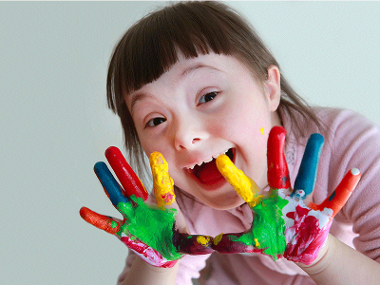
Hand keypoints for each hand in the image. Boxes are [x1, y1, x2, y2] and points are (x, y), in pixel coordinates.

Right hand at [80, 147, 212, 267]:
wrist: (162, 250)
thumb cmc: (176, 239)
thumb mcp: (187, 240)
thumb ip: (195, 241)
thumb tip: (210, 244)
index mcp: (163, 204)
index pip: (161, 186)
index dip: (158, 173)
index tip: (155, 156)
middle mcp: (145, 205)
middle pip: (132, 183)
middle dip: (121, 168)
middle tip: (110, 149)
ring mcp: (132, 216)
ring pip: (117, 196)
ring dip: (107, 183)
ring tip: (97, 166)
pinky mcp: (123, 229)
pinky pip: (108, 224)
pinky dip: (96, 219)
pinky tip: (83, 211)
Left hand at [212, 126, 360, 264]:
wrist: (298, 246)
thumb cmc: (275, 238)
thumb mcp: (254, 241)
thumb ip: (234, 241)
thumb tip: (212, 242)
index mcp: (264, 203)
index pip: (247, 187)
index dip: (234, 175)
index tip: (221, 160)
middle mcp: (282, 197)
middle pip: (278, 172)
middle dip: (276, 152)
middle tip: (276, 130)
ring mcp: (301, 203)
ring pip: (306, 177)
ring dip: (312, 159)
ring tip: (316, 137)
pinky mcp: (320, 213)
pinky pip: (334, 200)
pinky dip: (343, 188)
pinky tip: (353, 173)